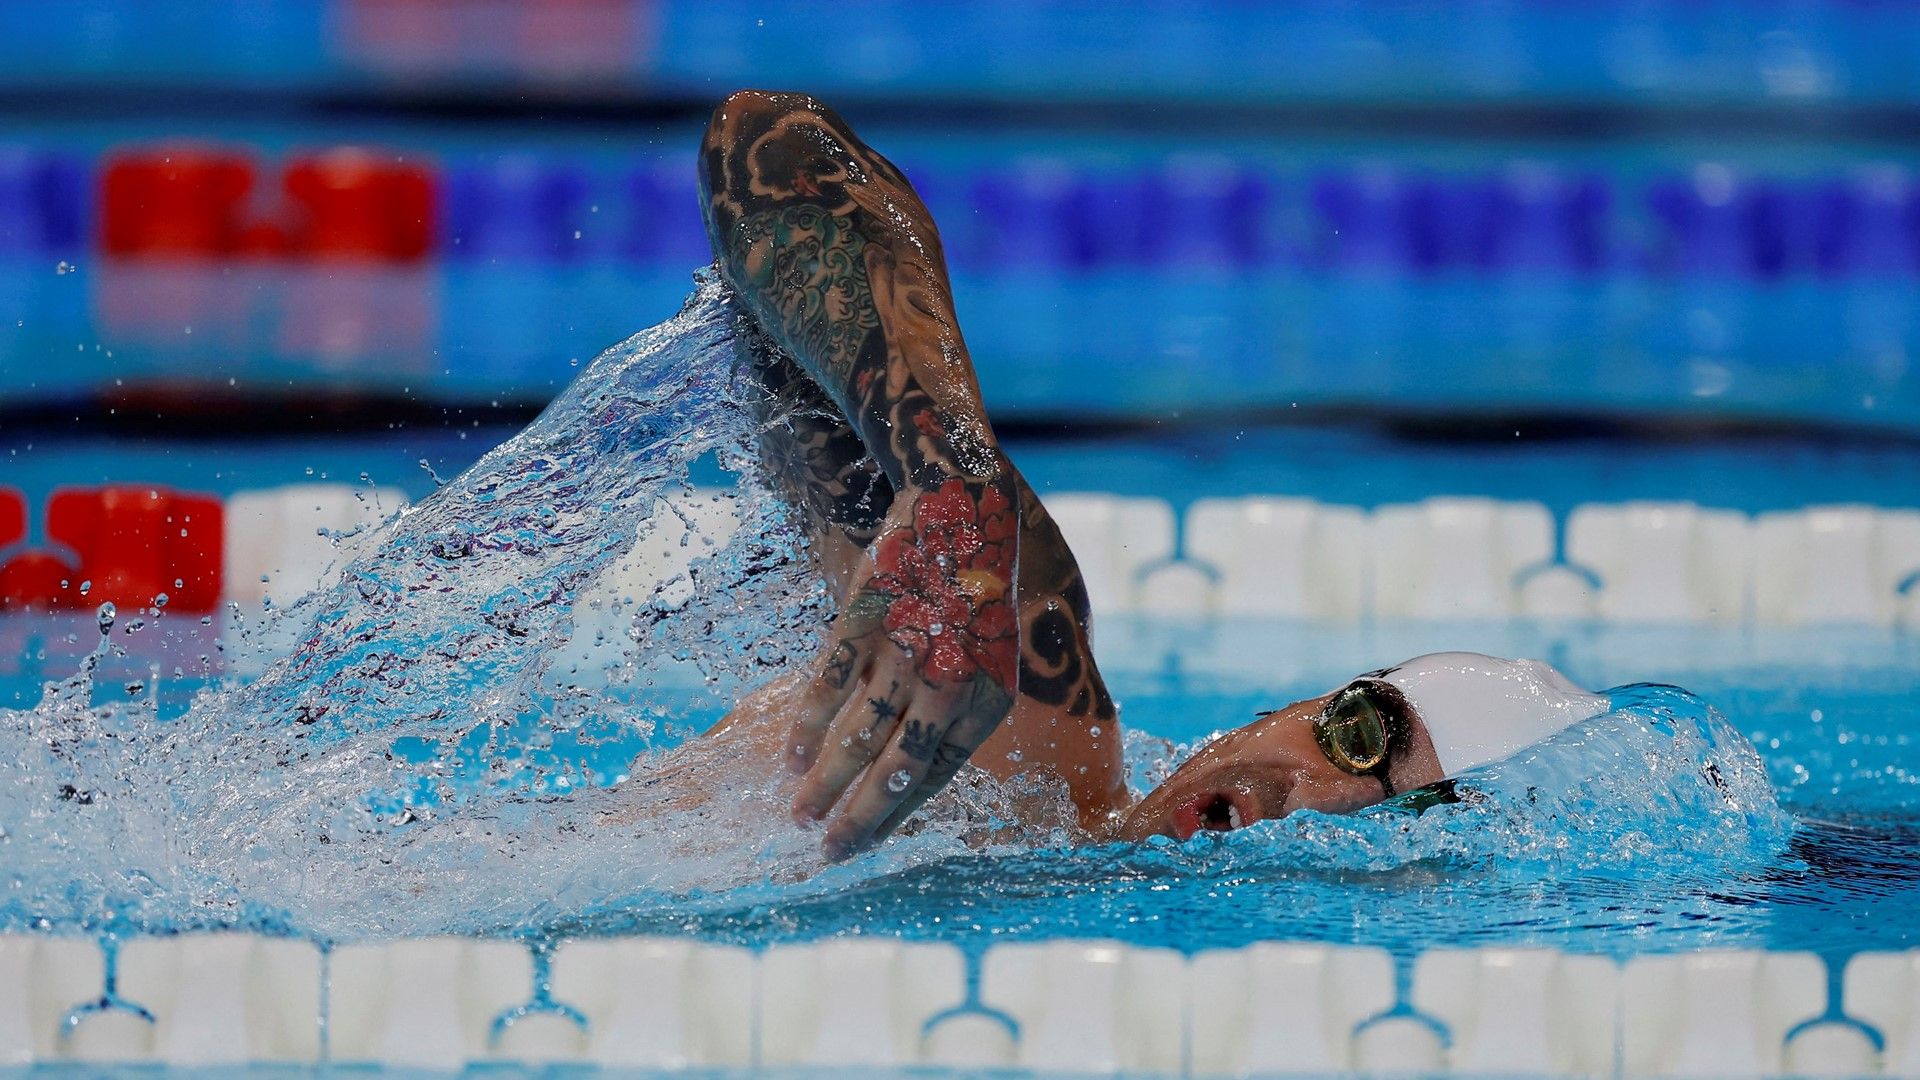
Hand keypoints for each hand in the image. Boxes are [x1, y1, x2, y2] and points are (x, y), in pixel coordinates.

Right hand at [785, 477, 1018, 858]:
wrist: (961, 511)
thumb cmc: (974, 597)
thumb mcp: (987, 661)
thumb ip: (953, 714)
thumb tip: (909, 772)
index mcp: (983, 702)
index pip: (934, 779)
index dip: (895, 817)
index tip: (861, 847)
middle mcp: (946, 684)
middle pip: (894, 769)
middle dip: (857, 818)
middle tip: (826, 854)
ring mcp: (903, 652)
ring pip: (857, 736)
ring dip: (826, 783)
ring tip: (800, 817)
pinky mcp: (867, 620)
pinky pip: (830, 686)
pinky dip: (809, 725)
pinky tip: (792, 758)